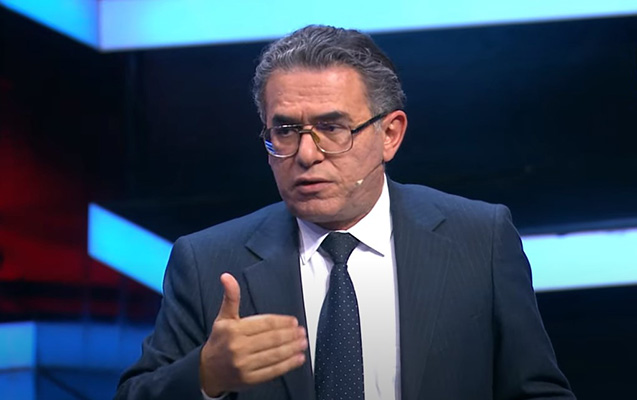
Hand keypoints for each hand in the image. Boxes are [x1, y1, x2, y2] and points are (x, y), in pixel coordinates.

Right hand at [200, 273, 307, 396]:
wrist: (207, 371)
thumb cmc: (219, 341)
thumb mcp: (223, 318)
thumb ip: (231, 297)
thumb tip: (227, 277)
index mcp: (233, 330)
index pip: (264, 323)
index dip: (281, 321)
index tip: (293, 321)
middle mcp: (238, 348)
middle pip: (271, 339)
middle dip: (290, 335)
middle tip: (301, 331)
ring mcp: (244, 365)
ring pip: (274, 355)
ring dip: (292, 348)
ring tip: (302, 343)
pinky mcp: (249, 379)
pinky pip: (272, 371)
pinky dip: (287, 365)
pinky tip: (297, 359)